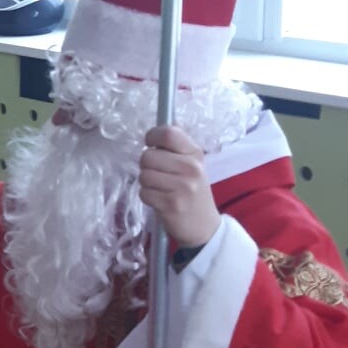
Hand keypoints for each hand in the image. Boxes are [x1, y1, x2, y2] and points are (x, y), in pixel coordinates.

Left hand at [139, 126, 220, 251]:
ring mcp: (181, 187)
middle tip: (158, 173)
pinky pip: (144, 193)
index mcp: (195, 154)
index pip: (169, 133)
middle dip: (147, 165)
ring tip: (160, 188)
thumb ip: (178, 145)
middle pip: (148, 156)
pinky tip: (160, 200)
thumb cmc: (193, 191)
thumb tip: (166, 121)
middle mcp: (190, 168)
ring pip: (143, 175)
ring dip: (146, 182)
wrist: (204, 226)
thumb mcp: (192, 164)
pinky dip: (148, 197)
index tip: (151, 143)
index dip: (153, 136)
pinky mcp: (170, 204)